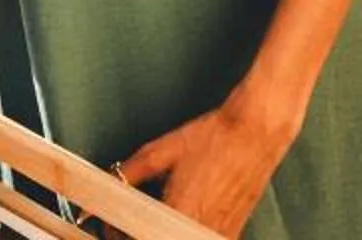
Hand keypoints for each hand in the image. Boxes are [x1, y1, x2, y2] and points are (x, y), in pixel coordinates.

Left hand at [116, 82, 303, 235]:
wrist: (254, 133)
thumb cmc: (213, 138)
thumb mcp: (160, 152)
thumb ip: (128, 173)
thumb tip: (106, 184)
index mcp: (180, 212)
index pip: (138, 237)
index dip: (119, 233)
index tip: (114, 222)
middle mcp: (200, 229)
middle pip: (157, 239)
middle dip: (136, 234)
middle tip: (127, 221)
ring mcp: (218, 234)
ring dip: (159, 233)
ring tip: (156, 214)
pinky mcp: (231, 234)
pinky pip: (197, 239)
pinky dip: (180, 233)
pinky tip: (182, 215)